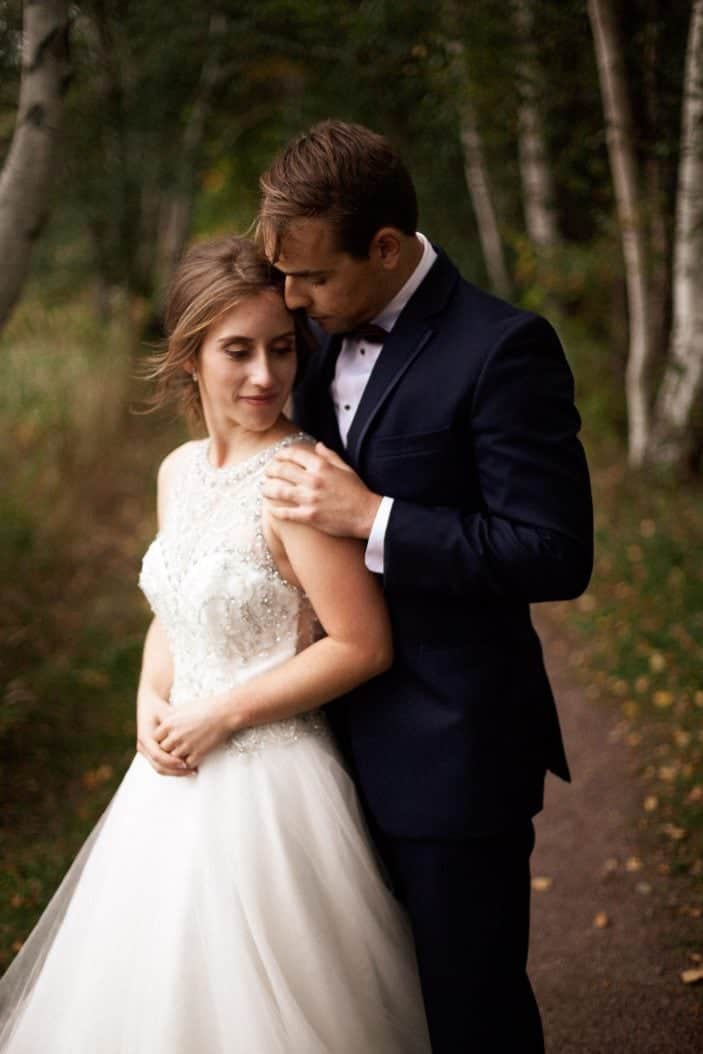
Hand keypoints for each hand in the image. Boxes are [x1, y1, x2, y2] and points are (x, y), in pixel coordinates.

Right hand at [136, 691, 194, 776]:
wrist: (148, 705)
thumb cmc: (159, 706)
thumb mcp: (165, 711)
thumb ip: (172, 722)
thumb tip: (182, 731)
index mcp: (145, 737)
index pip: (157, 756)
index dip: (172, 761)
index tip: (186, 763)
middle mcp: (143, 747)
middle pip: (158, 766)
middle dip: (176, 771)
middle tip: (192, 771)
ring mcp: (146, 752)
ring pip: (160, 768)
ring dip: (176, 772)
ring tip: (192, 771)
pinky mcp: (151, 753)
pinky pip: (161, 765)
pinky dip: (173, 768)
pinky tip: (187, 767)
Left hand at [153, 697, 230, 769]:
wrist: (225, 712)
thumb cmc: (206, 706)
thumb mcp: (184, 708)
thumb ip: (172, 718)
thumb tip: (166, 723)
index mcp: (169, 723)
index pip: (156, 737)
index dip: (162, 738)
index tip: (167, 738)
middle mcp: (175, 736)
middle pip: (163, 749)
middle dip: (169, 748)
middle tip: (176, 746)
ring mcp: (186, 746)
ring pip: (174, 758)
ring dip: (178, 757)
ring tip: (185, 752)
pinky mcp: (198, 753)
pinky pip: (188, 763)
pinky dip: (191, 762)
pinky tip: (195, 757)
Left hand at [262, 442, 381, 538]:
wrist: (367, 514)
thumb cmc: (357, 491)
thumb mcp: (345, 468)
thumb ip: (329, 455)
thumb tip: (318, 445)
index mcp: (321, 466)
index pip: (293, 455)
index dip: (280, 455)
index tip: (276, 458)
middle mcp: (313, 480)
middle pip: (281, 471)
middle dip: (270, 470)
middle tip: (267, 473)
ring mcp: (310, 499)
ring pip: (279, 491)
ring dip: (267, 489)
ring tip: (264, 489)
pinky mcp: (309, 516)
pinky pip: (286, 513)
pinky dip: (276, 511)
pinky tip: (271, 509)